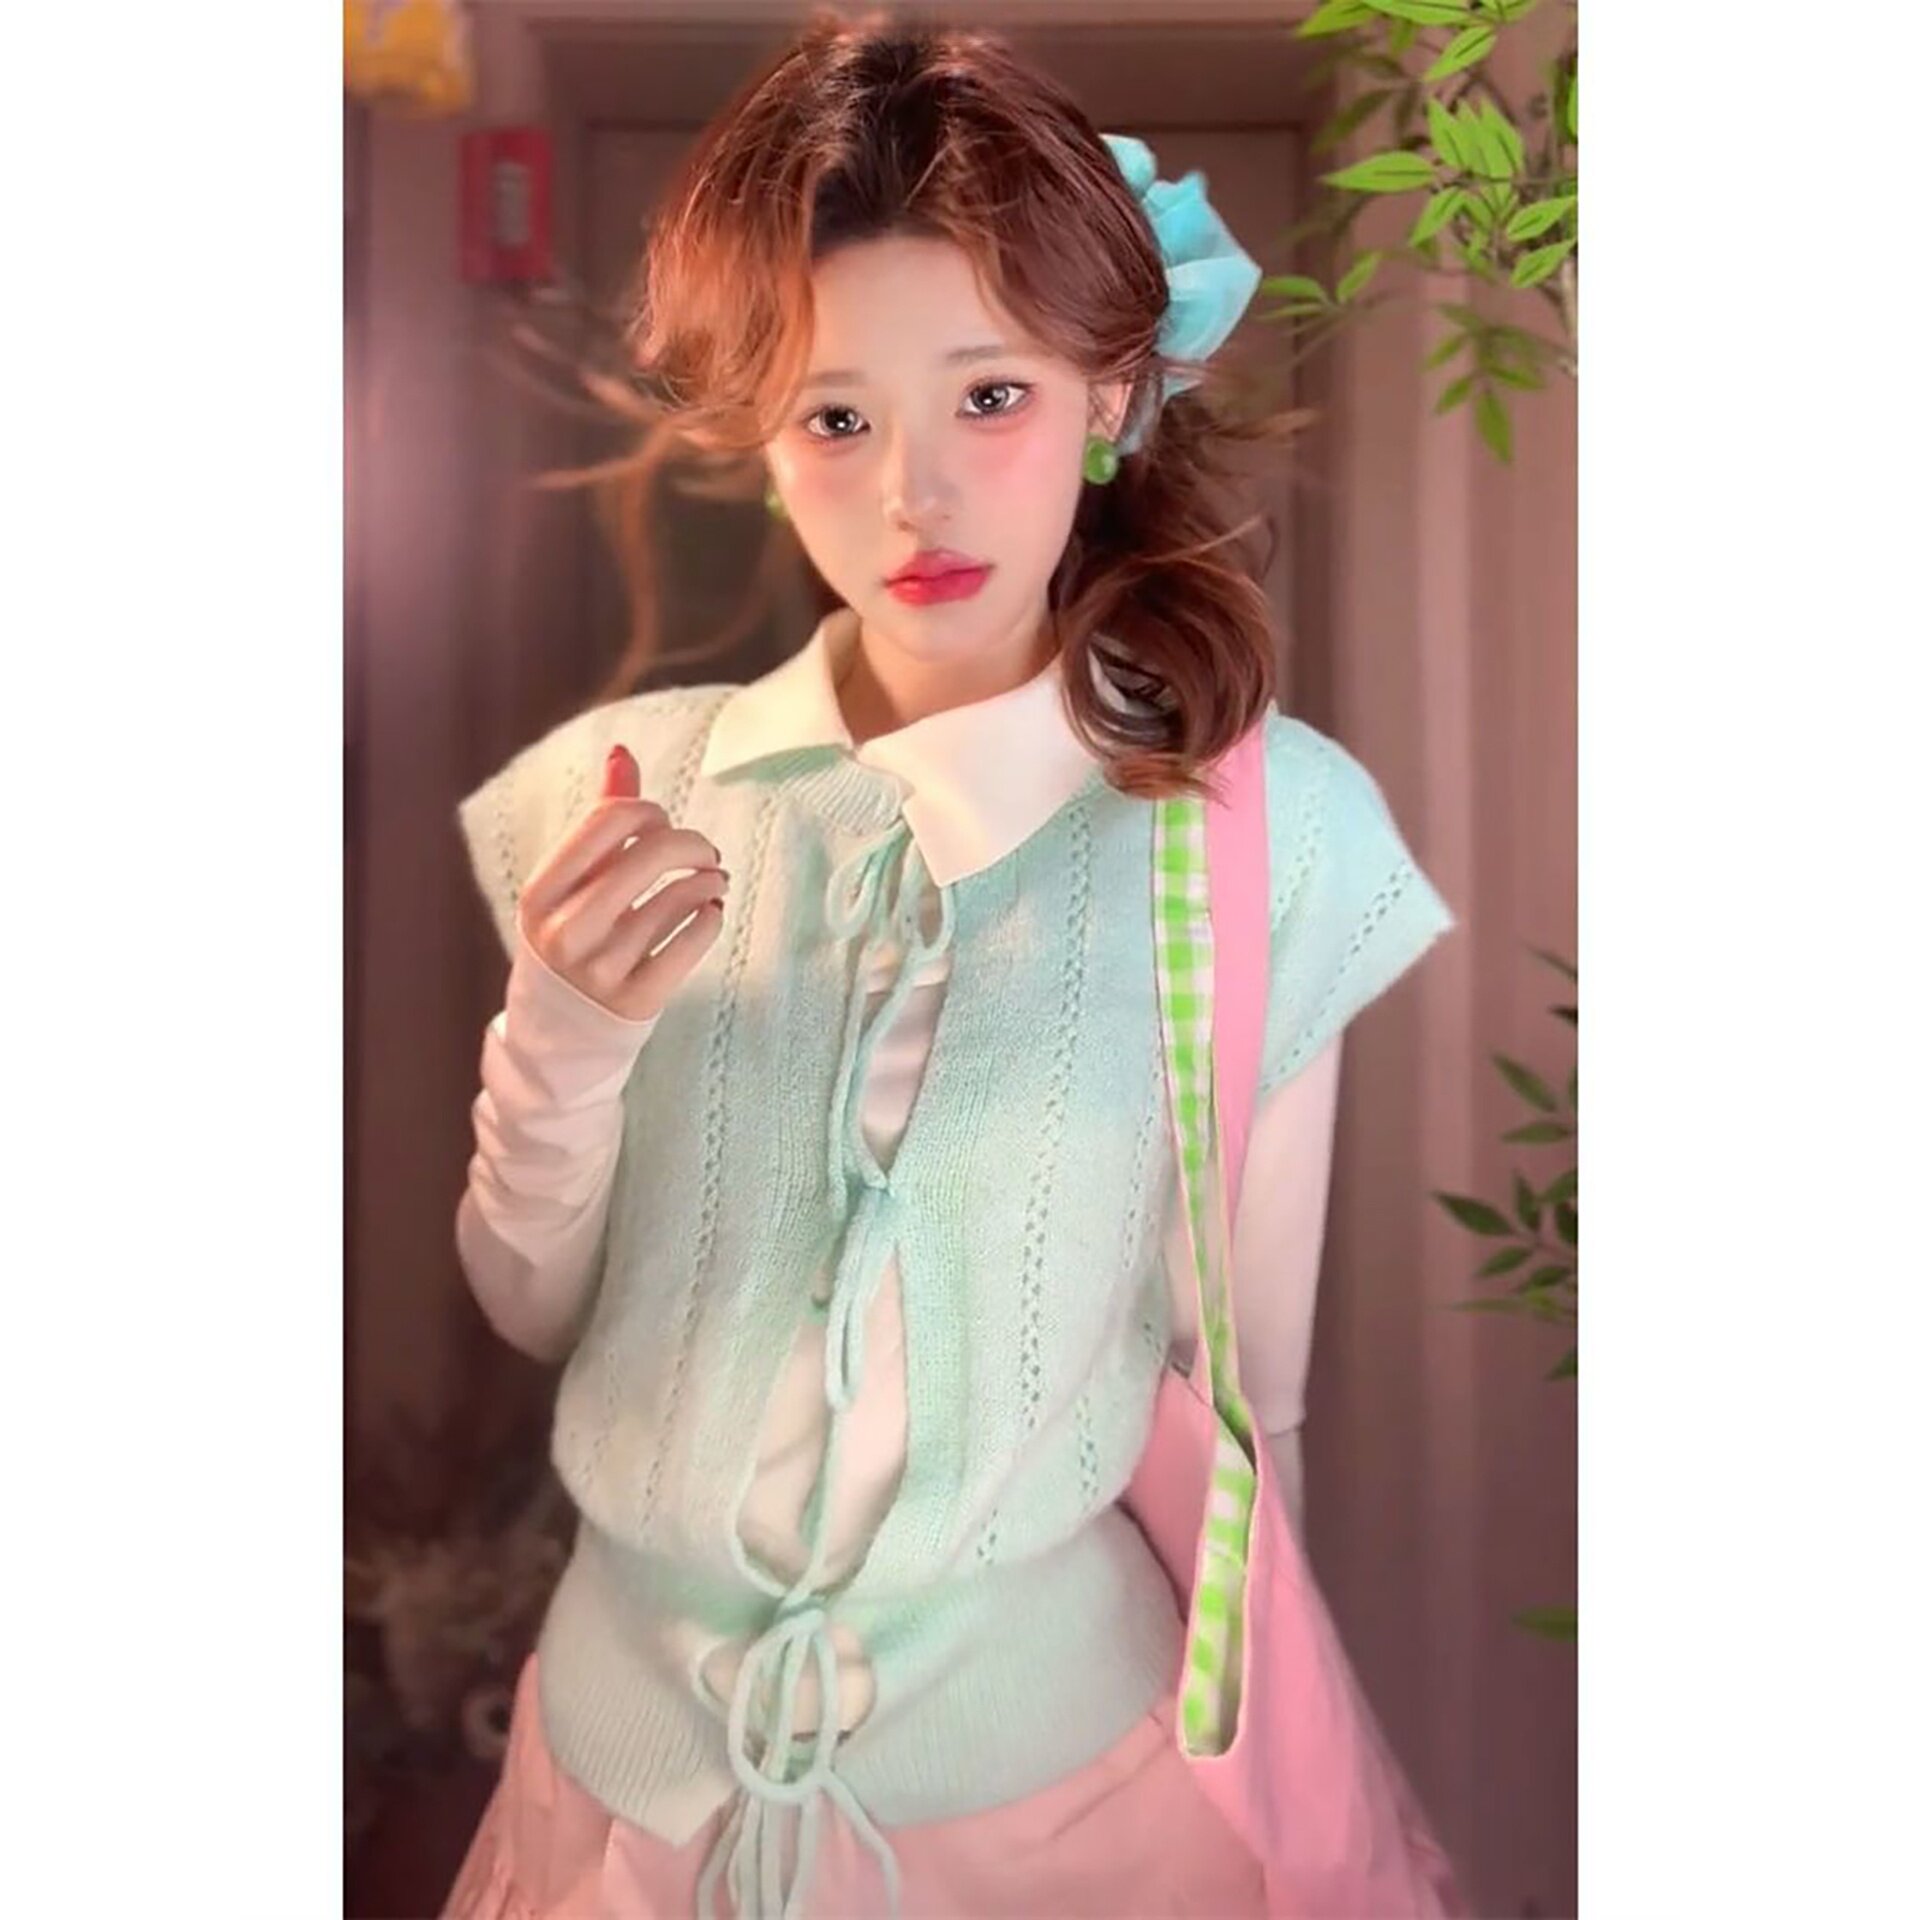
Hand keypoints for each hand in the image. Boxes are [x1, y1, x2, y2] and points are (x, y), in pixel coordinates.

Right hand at [515, 744, 729, 1022]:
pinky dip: (710, 918)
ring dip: (707, 880)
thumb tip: (622, 751)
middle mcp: (565, 932)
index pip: (608, 819)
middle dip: (690, 843)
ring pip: (677, 899)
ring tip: (712, 881)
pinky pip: (691, 944)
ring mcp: (600, 971)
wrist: (558, 1034)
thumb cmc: (573, 937)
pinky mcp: (636, 1001)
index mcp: (541, 894)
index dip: (649, 810)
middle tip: (705, 852)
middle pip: (650, 854)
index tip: (662, 823)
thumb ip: (601, 821)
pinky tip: (710, 911)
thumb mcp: (572, 885)